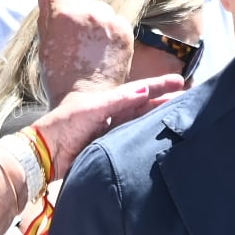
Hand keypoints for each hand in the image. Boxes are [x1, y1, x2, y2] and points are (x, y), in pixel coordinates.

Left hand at [32, 72, 183, 168]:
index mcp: (108, 100)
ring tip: (180, 116)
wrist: (46, 153)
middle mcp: (113, 114)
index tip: (180, 81)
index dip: (159, 86)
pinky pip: (133, 140)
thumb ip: (117, 101)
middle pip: (144, 106)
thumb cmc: (63, 126)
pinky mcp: (110, 148)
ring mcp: (112, 131)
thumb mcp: (90, 109)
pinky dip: (146, 137)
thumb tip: (143, 91)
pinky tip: (159, 138)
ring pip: (141, 122)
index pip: (139, 90)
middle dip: (165, 101)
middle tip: (189, 99)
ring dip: (158, 118)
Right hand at [34, 0, 133, 102]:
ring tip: (90, 44)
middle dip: (78, 9)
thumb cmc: (58, 77)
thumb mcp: (44, 46)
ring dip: (96, 19)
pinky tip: (103, 49)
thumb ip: (44, 18)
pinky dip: (111, 30)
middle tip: (76, 34)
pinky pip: (116, 20)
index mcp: (63, 13)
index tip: (60, 16)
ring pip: (101, 7)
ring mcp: (109, 22)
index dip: (59, 1)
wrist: (85, 102)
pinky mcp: (125, 32)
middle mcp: (88, 12)